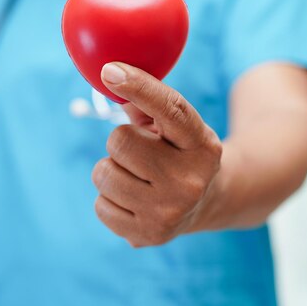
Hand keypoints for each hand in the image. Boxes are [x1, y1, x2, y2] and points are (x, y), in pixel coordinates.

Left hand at [91, 62, 222, 246]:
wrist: (206, 203)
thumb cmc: (178, 152)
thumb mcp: (173, 126)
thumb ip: (145, 102)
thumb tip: (108, 75)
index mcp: (202, 144)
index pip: (170, 109)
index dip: (139, 86)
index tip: (110, 70)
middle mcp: (190, 180)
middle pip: (120, 141)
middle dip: (120, 141)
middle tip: (139, 152)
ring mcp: (170, 211)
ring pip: (103, 173)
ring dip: (111, 170)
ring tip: (137, 177)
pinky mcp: (149, 235)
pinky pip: (100, 206)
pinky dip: (109, 199)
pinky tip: (134, 200)